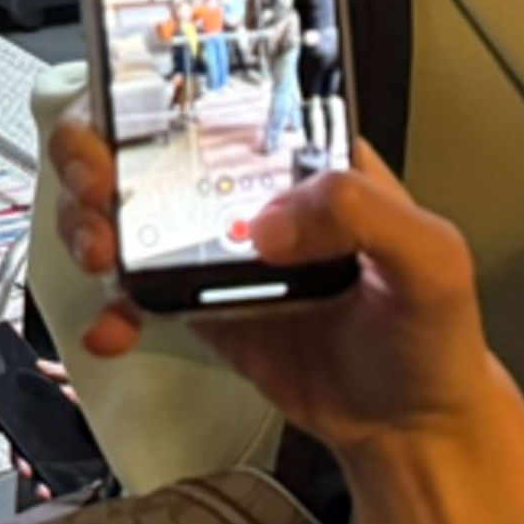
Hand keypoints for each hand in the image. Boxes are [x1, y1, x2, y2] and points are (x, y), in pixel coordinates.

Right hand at [46, 120, 501, 451]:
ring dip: (88, 220)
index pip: (220, 96)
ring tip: (100, 252)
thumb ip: (364, 213)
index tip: (128, 117)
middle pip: (145, 142)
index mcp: (300, 157)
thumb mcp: (432, 259)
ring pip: (124, 208)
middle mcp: (249, 191)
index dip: (158, 93)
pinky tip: (113, 326)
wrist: (413, 431)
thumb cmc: (434, 337)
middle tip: (98, 188)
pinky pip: (134, 293)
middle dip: (97, 153)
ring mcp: (216, 247)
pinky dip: (110, 307)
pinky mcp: (197, 303)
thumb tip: (273, 218)